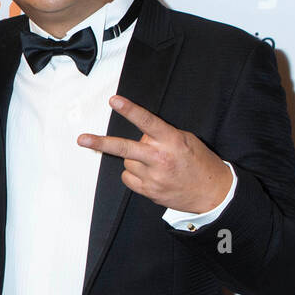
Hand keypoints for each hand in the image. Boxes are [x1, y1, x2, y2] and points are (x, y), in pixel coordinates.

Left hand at [78, 95, 232, 213]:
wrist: (212, 193)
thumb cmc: (199, 162)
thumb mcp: (186, 140)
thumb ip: (162, 135)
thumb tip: (141, 133)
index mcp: (172, 141)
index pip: (147, 122)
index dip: (130, 110)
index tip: (114, 101)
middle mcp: (160, 158)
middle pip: (125, 148)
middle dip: (101, 143)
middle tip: (82, 139)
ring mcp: (153, 177)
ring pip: (127, 162)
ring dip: (134, 160)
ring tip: (153, 163)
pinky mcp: (148, 191)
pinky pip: (128, 178)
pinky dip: (133, 174)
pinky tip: (149, 174)